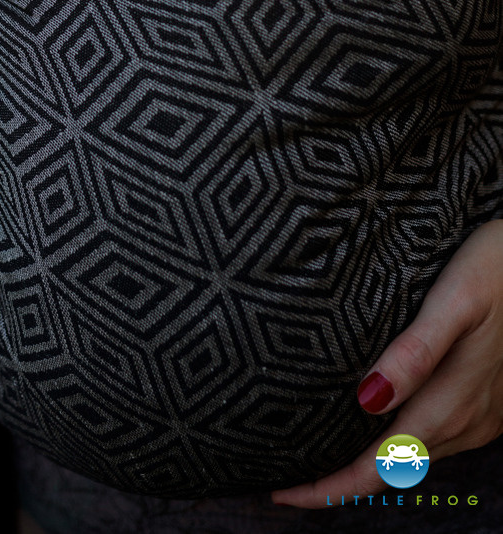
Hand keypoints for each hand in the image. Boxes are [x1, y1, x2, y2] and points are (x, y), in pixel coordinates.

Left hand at [271, 220, 502, 507]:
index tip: (281, 493)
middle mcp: (467, 423)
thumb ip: (415, 351)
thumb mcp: (456, 299)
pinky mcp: (486, 405)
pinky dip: (396, 444)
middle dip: (338, 480)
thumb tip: (366, 399)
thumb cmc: (500, 268)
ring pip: (414, 456)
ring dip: (368, 463)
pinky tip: (372, 422)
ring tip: (315, 451)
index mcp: (451, 404)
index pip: (380, 466)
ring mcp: (481, 418)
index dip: (330, 489)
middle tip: (283, 475)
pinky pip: (434, 437)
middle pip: (392, 469)